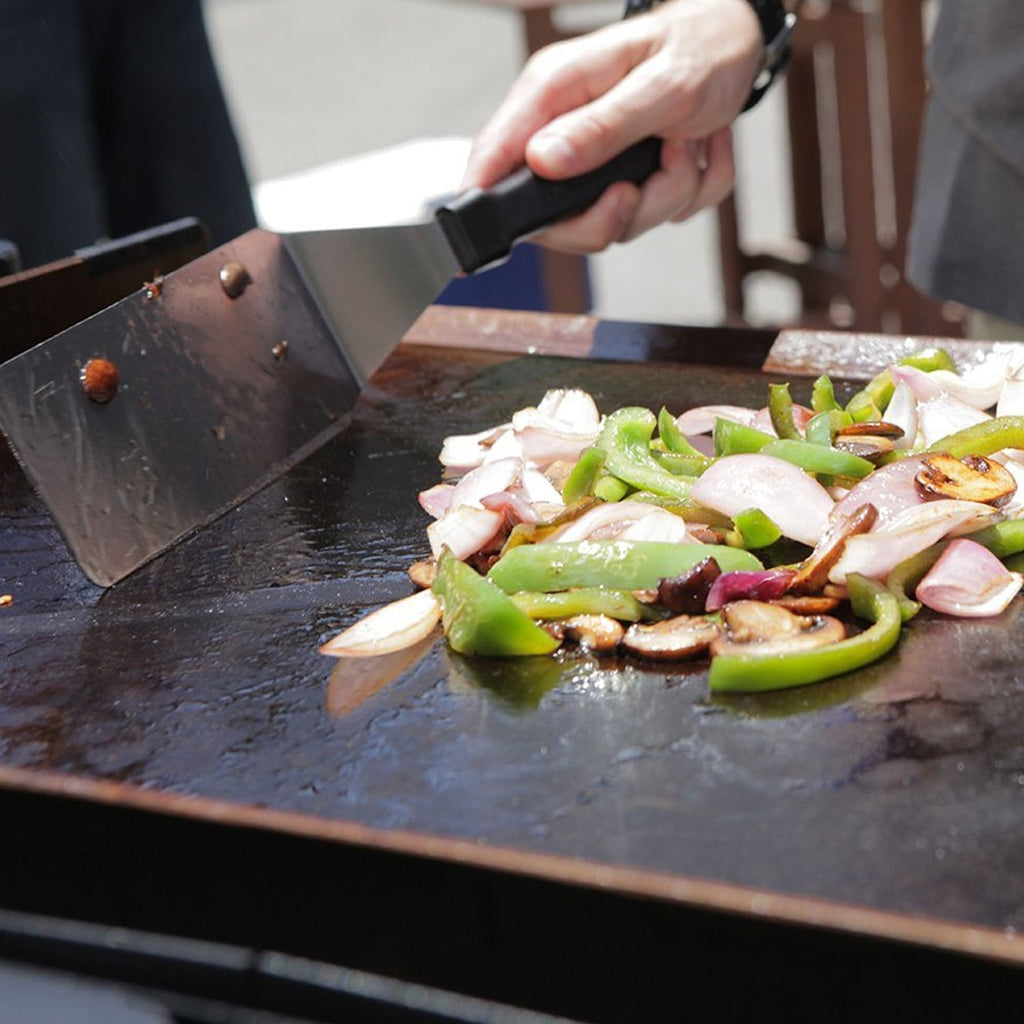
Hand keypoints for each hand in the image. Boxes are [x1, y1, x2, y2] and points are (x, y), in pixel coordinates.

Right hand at [460, 0, 762, 252]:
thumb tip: (543, 161)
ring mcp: (597, 160)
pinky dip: (691, 191)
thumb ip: (601, 127)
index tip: (487, 231)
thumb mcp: (659, 85)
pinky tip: (696, 148)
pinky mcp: (630, 178)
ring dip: (666, 195)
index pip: (496, 152)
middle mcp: (568, 130)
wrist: (740, 42)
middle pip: (555, 218)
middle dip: (614, 213)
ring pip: (614, 223)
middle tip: (642, 185)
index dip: (484, 195)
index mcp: (556, 92)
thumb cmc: (700, 46)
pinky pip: (656, 216)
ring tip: (684, 145)